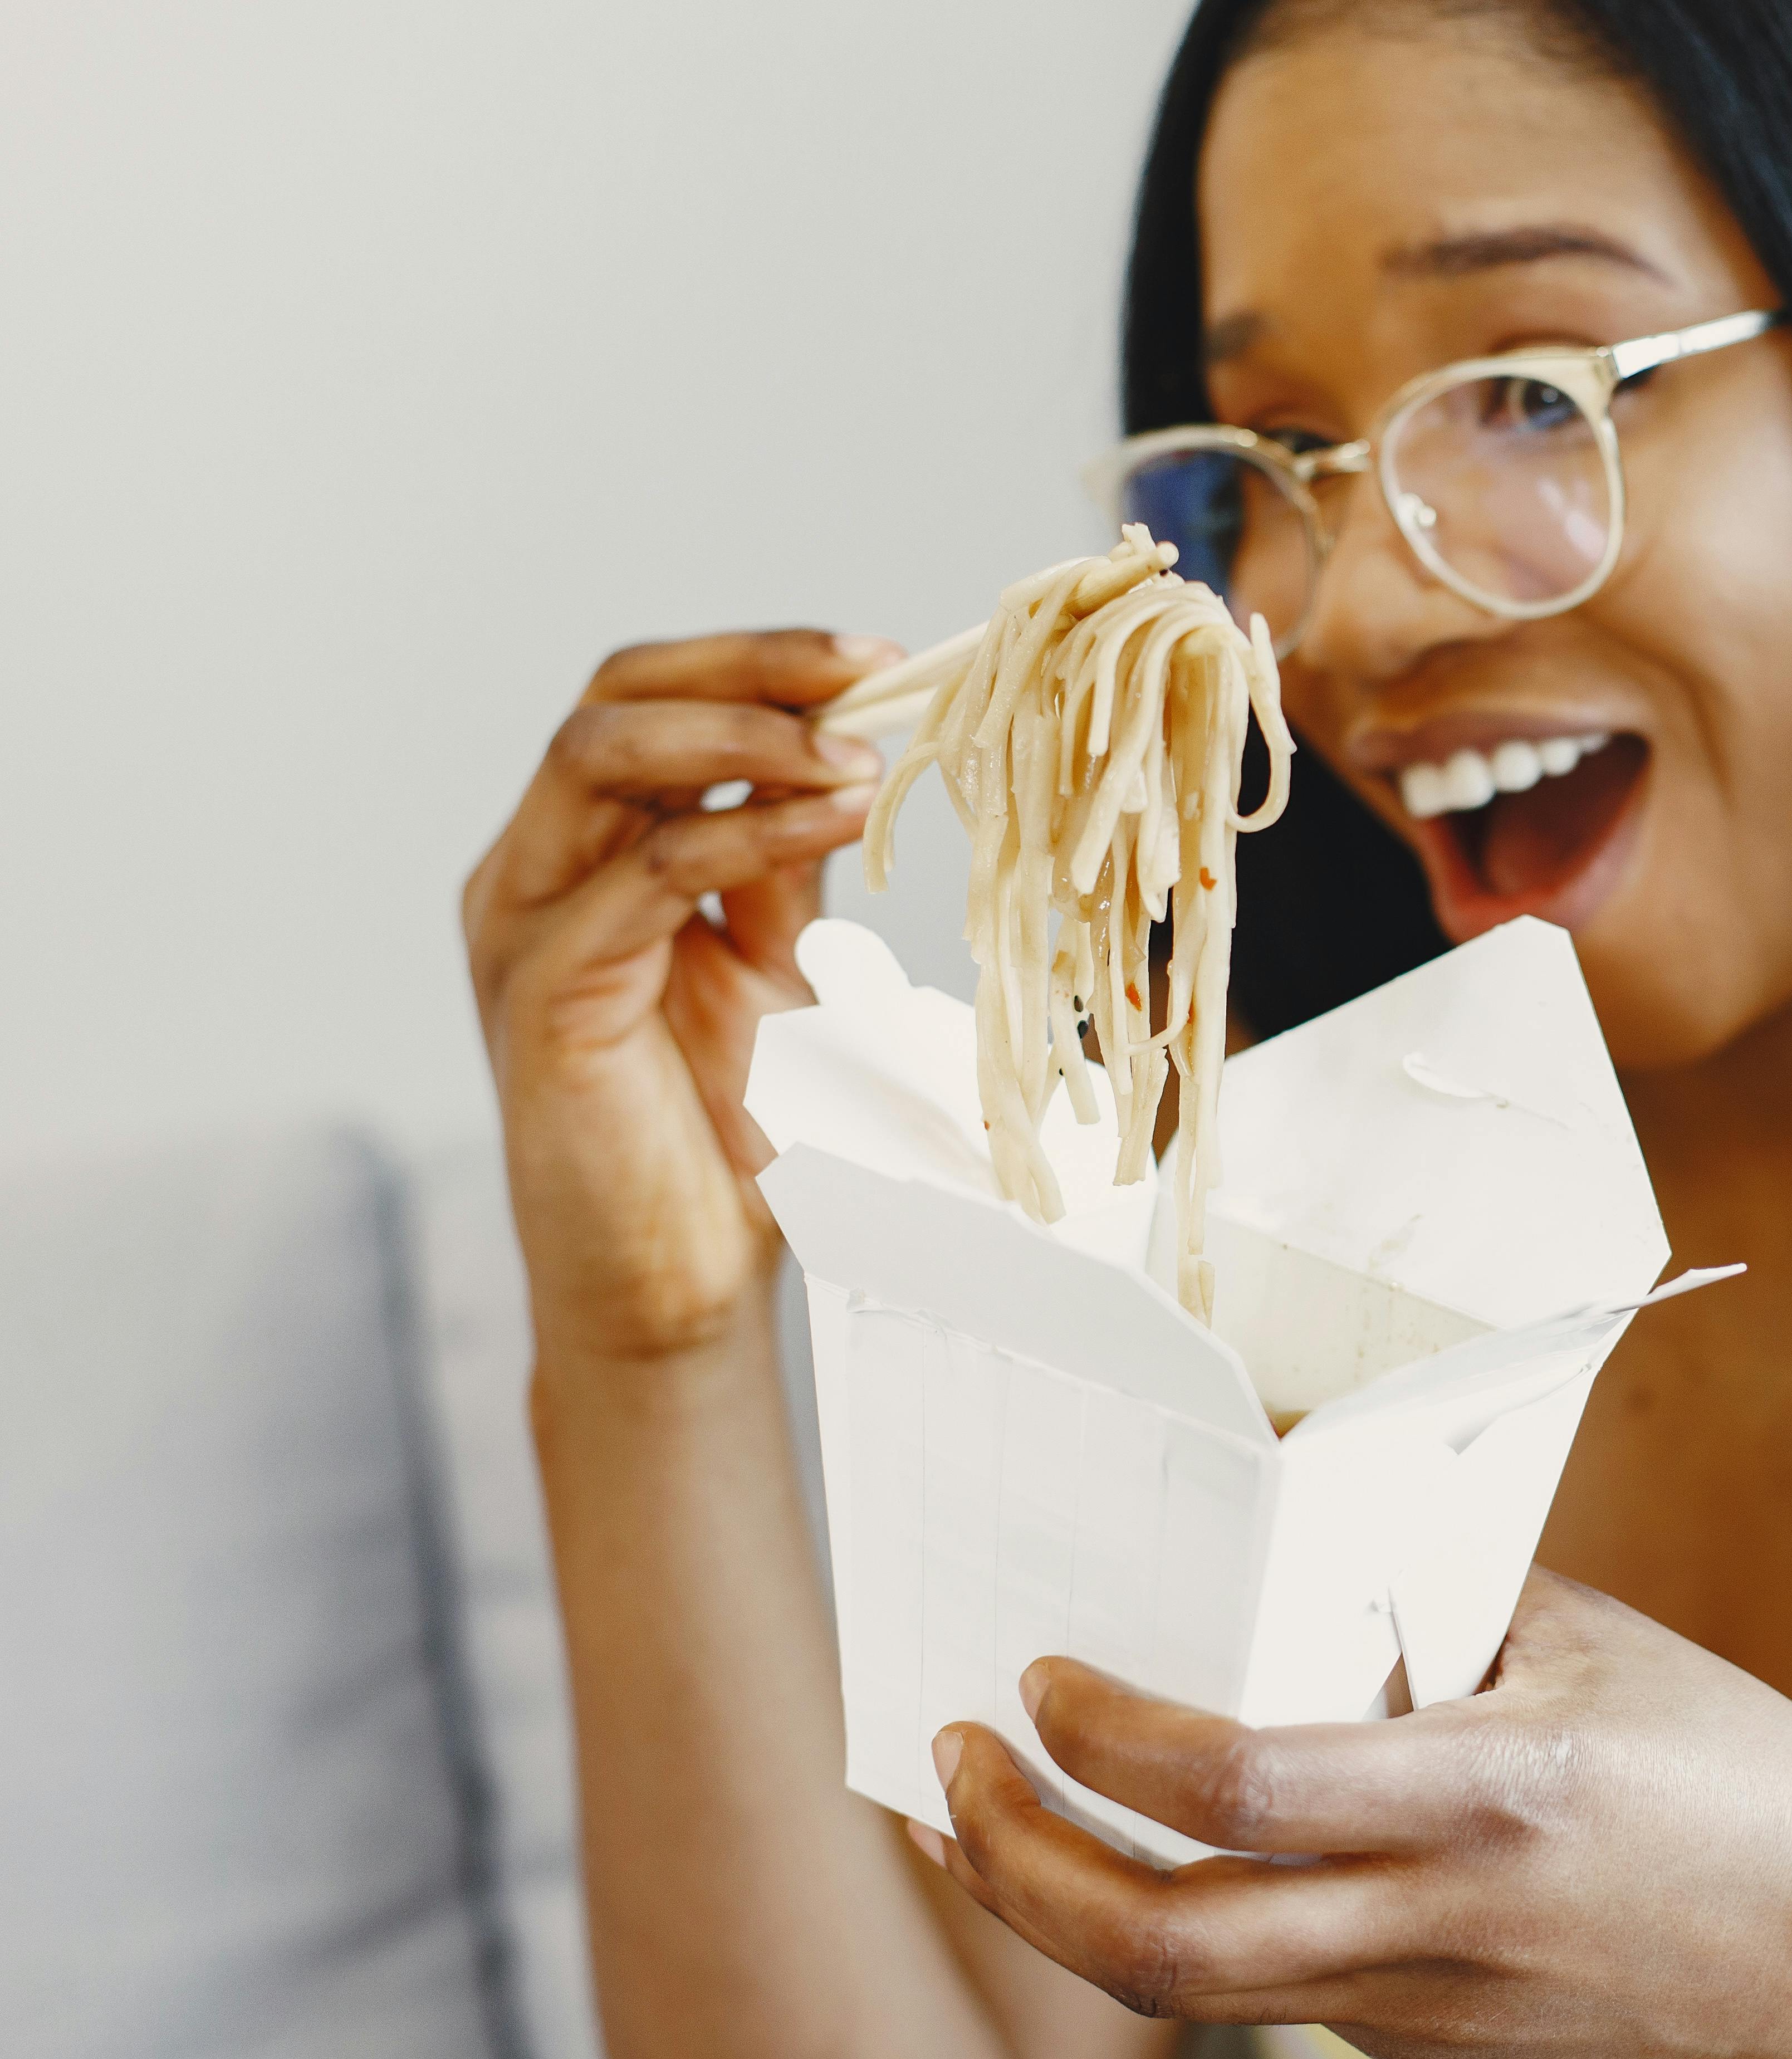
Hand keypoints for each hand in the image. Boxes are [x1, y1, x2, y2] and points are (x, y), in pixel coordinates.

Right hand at [464, 631, 892, 1358]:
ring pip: (602, 757)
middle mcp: (535, 871)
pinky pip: (644, 875)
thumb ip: (783, 865)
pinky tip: (832, 820)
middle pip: (615, 700)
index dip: (758, 663)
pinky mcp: (546, 992)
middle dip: (747, 666)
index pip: (649, 701)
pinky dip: (748, 833)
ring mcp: (526, 926)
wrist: (686, 1282)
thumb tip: (845, 756)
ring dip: (744, 734)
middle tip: (869, 664)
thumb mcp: (777, 966)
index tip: (878, 656)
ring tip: (856, 749)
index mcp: (584, 855)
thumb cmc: (731, 1136)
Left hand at [923, 1571, 1791, 2058]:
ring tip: (991, 1819)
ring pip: (1185, 1989)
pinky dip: (1178, 1926)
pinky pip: (1270, 1993)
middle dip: (1019, 1860)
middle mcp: (1441, 1922)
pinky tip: (1154, 1858)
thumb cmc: (1741, 1785)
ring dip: (1057, 1906)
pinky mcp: (1426, 2055)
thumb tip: (1318, 1542)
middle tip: (950, 1767)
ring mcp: (1426, 2011)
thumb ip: (1461, 1605)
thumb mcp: (1607, 1653)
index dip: (1111, 1739)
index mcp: (1492, 1797)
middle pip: (1162, 1942)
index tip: (1042, 1678)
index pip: (1244, 1789)